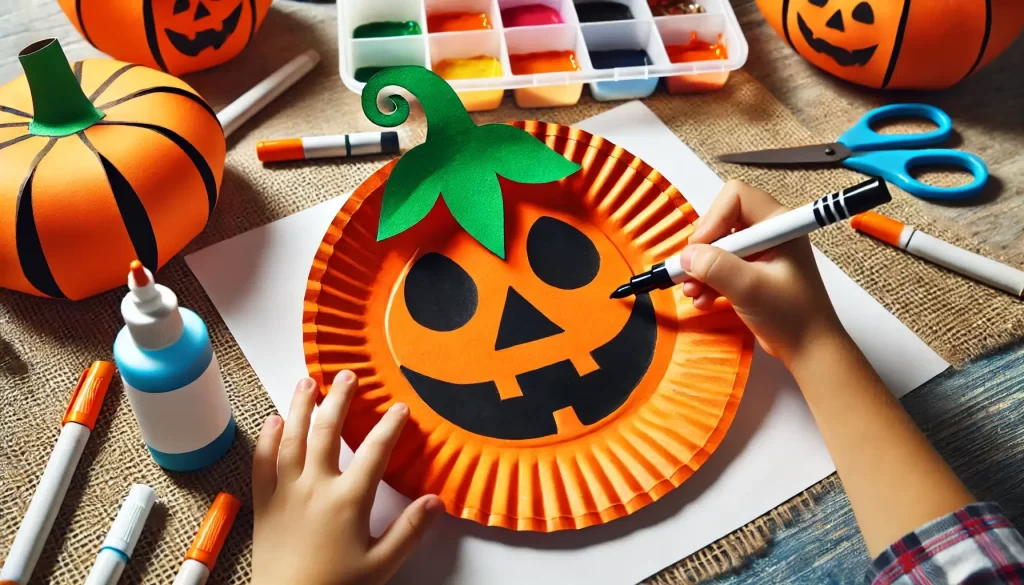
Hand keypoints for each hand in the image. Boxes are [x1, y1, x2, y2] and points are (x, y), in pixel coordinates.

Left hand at [251, 373, 443, 584]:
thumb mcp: (381, 565)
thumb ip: (409, 531)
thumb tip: (436, 501)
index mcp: (348, 500)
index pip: (374, 452)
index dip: (389, 426)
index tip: (399, 407)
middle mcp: (315, 487)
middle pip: (327, 432)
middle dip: (339, 400)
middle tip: (347, 375)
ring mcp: (286, 492)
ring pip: (291, 438)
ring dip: (300, 406)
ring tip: (307, 382)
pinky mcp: (264, 504)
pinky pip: (262, 463)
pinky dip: (267, 438)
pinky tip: (273, 421)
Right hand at [680, 180, 844, 365]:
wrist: (808, 349)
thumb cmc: (792, 316)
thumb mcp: (750, 288)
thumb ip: (716, 267)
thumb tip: (686, 256)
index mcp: (777, 224)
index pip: (735, 197)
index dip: (713, 219)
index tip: (700, 249)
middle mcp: (767, 233)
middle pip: (720, 220)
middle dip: (702, 248)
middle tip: (692, 271)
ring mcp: (758, 253)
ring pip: (716, 246)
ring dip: (700, 269)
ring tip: (692, 292)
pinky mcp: (750, 271)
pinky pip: (719, 266)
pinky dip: (706, 281)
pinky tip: (702, 300)